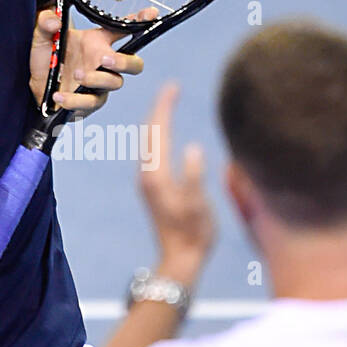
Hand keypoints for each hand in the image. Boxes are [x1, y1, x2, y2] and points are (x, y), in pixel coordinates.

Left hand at [29, 6, 158, 116]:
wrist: (36, 86)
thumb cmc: (46, 58)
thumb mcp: (42, 36)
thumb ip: (45, 23)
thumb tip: (53, 20)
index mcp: (98, 42)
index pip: (124, 30)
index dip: (141, 20)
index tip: (151, 13)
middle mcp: (103, 63)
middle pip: (134, 64)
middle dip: (125, 61)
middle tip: (105, 59)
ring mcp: (100, 84)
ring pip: (115, 83)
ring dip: (97, 79)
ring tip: (76, 74)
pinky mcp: (89, 103)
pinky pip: (90, 103)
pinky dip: (75, 100)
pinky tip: (59, 95)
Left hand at [138, 82, 215, 283]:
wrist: (179, 260)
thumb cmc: (194, 235)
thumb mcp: (199, 206)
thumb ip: (195, 177)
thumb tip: (194, 148)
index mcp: (157, 175)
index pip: (159, 131)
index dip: (165, 106)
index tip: (173, 86)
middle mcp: (148, 175)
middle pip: (150, 133)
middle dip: (160, 108)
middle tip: (172, 87)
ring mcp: (148, 182)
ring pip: (149, 142)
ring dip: (158, 121)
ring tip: (169, 103)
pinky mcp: (152, 188)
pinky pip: (152, 152)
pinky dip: (159, 136)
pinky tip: (165, 134)